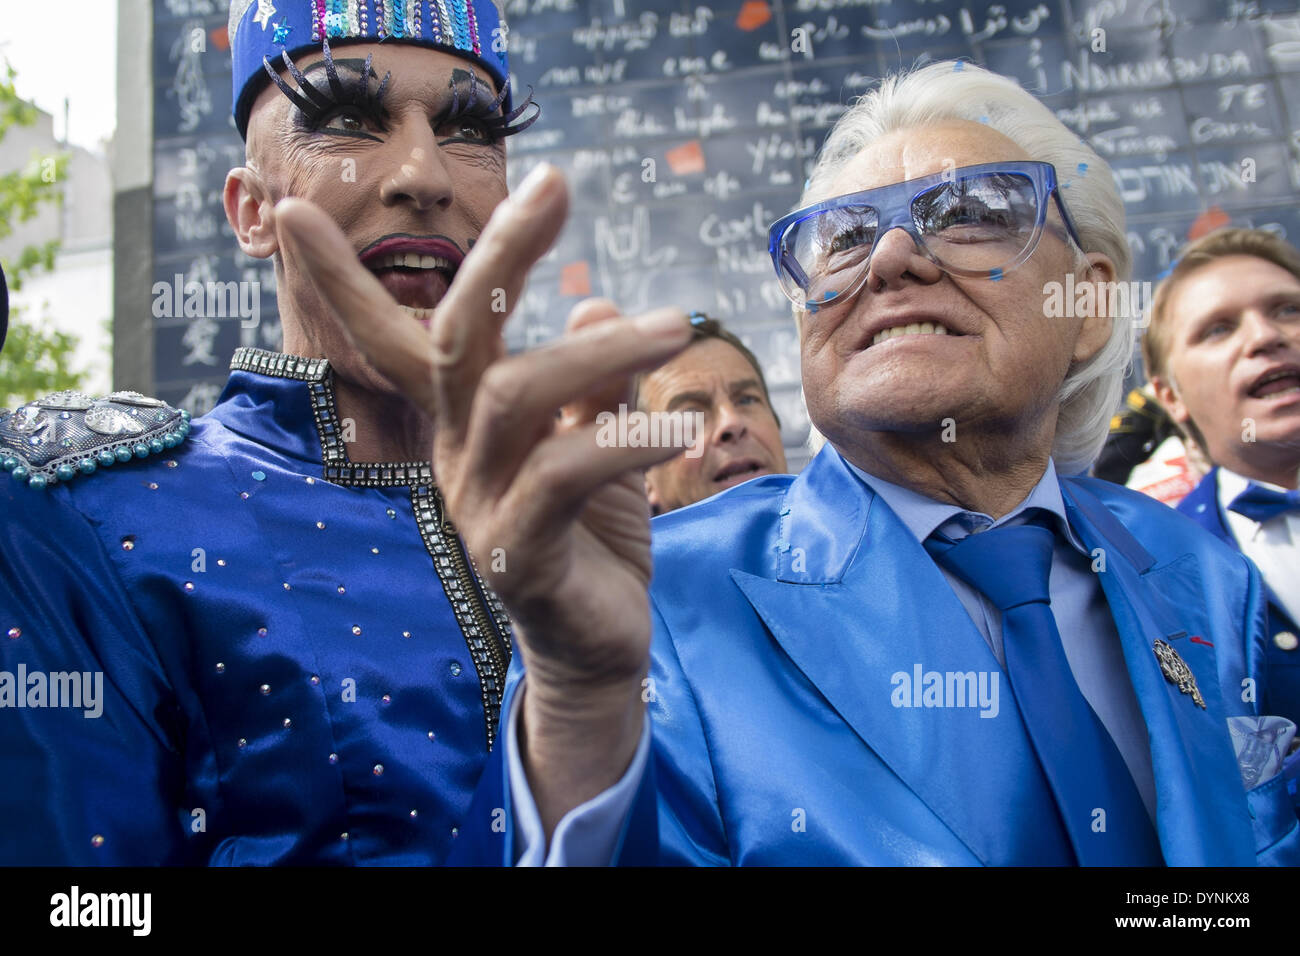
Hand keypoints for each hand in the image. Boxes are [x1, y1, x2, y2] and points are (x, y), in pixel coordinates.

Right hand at [274, 165, 693, 827]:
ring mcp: (479, 507)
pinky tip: (681, 428)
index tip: (291, 211)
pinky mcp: (518, 556)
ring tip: (675, 328)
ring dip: (600, 352)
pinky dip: (626, 440)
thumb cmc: (592, 536)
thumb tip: (601, 304)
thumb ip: (592, 380)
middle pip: (456, 338)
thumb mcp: (597, 441)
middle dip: (498, 254)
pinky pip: (564, 475)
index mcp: (462, 424)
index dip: (341, 281)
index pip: (393, 340)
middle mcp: (455, 456)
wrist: (597, 649)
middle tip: (553, 184)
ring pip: (517, 396)